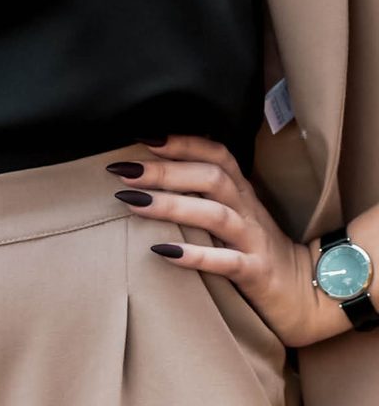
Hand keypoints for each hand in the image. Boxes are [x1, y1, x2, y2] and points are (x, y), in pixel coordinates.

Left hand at [106, 133, 343, 347]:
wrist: (305, 291)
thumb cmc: (252, 244)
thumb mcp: (232, 210)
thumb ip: (202, 189)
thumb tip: (147, 169)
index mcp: (240, 189)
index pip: (216, 154)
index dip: (183, 143)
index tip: (143, 137)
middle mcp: (247, 208)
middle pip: (211, 178)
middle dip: (165, 172)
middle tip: (124, 171)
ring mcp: (253, 239)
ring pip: (215, 215)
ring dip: (172, 206)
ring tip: (133, 203)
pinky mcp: (256, 272)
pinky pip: (227, 261)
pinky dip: (195, 255)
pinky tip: (163, 251)